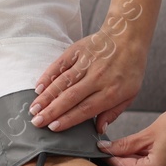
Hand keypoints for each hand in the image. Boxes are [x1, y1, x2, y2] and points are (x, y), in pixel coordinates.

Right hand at [30, 0, 147, 134]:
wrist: (128, 36)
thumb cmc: (130, 68)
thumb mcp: (131, 93)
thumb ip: (114, 112)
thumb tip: (99, 130)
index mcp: (111, 91)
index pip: (86, 109)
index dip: (68, 119)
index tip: (53, 128)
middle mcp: (97, 78)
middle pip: (70, 97)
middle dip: (51, 111)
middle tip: (36, 122)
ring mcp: (86, 63)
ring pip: (63, 82)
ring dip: (46, 96)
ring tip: (34, 109)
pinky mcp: (78, 51)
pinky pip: (60, 65)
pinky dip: (48, 76)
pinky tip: (38, 87)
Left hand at [99, 100, 165, 165]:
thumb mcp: (149, 133)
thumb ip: (126, 144)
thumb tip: (106, 148)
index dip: (110, 159)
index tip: (99, 150)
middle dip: (120, 162)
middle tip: (107, 149)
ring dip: (132, 163)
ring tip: (122, 147)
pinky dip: (145, 163)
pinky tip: (139, 150)